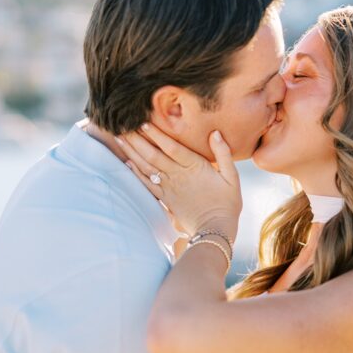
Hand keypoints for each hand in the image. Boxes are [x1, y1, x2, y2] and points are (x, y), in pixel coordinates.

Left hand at [117, 123, 241, 241]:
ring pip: (147, 167)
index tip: (144, 121)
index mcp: (195, 167)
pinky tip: (127, 163)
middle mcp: (178, 176)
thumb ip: (224, 154)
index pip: (172, 147)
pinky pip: (147, 185)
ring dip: (132, 152)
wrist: (215, 230)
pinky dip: (136, 173)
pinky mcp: (165, 199)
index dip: (157, 134)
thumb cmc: (227, 203)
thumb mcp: (232, 178)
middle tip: (123, 125)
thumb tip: (215, 133)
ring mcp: (169, 188)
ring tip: (120, 138)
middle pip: (154, 155)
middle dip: (138, 139)